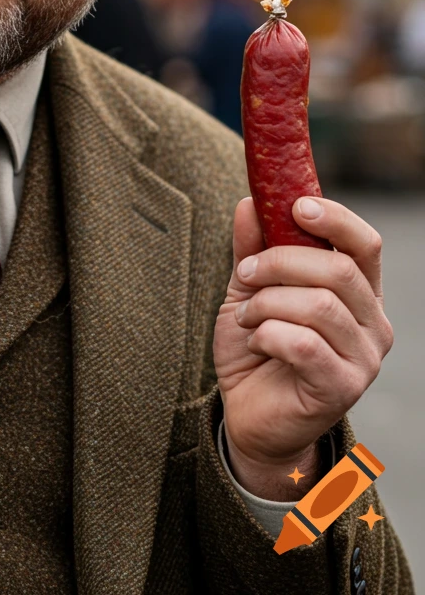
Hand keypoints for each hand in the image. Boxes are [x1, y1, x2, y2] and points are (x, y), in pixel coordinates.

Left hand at [212, 196, 393, 498]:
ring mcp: (363, 359)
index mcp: (359, 293)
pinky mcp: (341, 387)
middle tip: (245, 273)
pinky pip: (303, 343)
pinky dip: (267, 334)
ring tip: (247, 317)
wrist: (249, 414)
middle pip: (337, 270)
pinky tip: (257, 341)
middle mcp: (372, 324)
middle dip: (279, 262)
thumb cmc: (256, 347)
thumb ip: (252, 248)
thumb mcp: (248, 289)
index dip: (335, 219)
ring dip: (267, 303)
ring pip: (319, 305)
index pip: (365, 244)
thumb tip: (248, 202)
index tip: (295, 205)